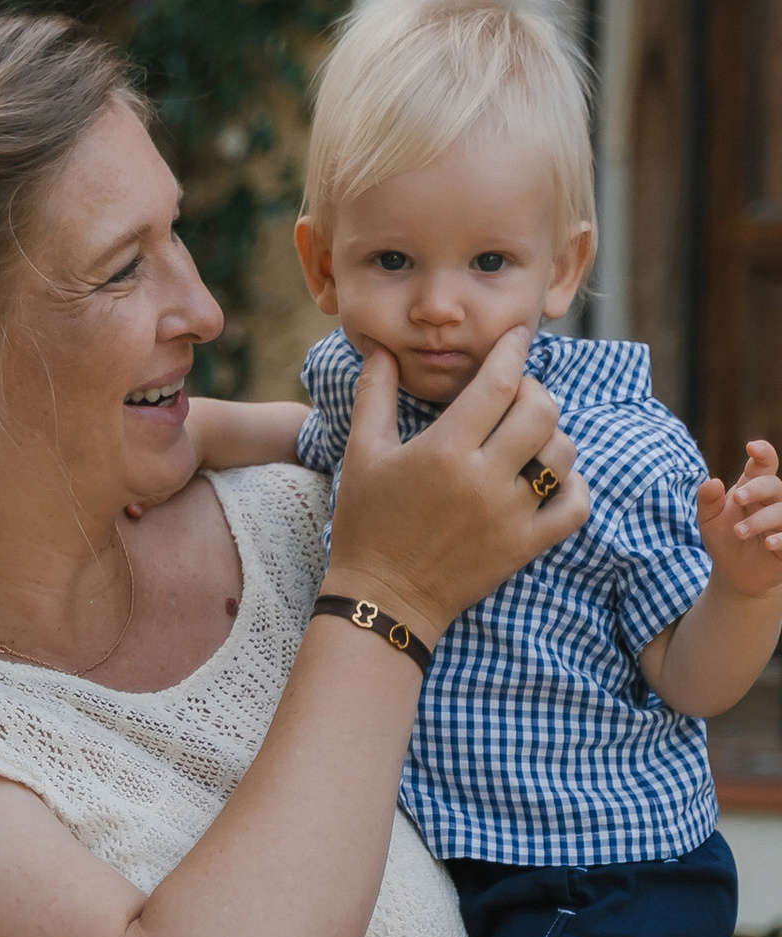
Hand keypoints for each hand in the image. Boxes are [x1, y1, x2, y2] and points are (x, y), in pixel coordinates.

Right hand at [325, 333, 587, 636]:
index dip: (512, 351)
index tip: (515, 337)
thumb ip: (373, 395)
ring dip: (551, 437)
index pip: (498, 383)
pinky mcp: (525, 546)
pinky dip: (573, 486)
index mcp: (444, 450)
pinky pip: (574, 506)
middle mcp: (483, 479)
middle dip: (533, 392)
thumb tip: (380, 349)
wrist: (381, 599)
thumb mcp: (361, 454)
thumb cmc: (366, 524)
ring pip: (562, 454)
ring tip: (527, 439)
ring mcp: (510, 515)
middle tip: (514, 396)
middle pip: (541, 411)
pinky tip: (552, 479)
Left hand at [697, 437, 781, 597]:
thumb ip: (707, 499)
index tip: (751, 447)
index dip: (763, 452)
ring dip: (761, 519)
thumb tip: (712, 482)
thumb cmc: (723, 539)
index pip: (764, 464)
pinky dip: (781, 537)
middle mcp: (772, 501)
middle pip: (774, 484)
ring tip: (738, 532)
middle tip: (736, 499)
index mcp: (753, 488)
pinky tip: (768, 544)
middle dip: (756, 488)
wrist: (732, 573)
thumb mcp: (708, 519)